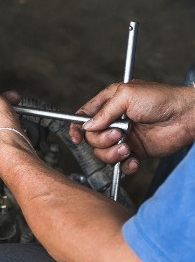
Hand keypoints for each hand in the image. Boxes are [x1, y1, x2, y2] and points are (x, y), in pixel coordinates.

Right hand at [68, 80, 194, 173]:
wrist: (186, 117)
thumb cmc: (161, 99)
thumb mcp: (127, 96)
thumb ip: (104, 111)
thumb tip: (87, 126)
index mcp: (109, 104)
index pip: (84, 116)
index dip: (77, 127)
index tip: (77, 137)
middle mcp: (114, 121)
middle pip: (92, 137)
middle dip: (101, 140)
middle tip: (118, 135)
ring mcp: (124, 137)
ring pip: (103, 152)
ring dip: (112, 153)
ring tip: (127, 148)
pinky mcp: (136, 151)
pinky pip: (121, 164)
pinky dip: (126, 165)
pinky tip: (135, 159)